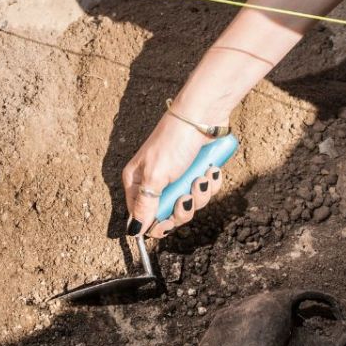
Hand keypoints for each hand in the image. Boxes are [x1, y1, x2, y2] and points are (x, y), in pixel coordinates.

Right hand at [122, 114, 223, 238]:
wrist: (203, 115)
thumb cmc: (174, 140)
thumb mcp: (155, 176)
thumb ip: (145, 205)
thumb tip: (134, 230)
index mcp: (137, 182)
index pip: (142, 218)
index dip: (158, 224)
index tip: (170, 220)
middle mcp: (155, 182)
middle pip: (168, 214)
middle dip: (184, 209)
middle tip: (188, 196)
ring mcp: (177, 177)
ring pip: (189, 203)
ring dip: (200, 194)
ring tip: (202, 177)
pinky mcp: (196, 171)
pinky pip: (204, 190)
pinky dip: (210, 183)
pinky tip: (211, 170)